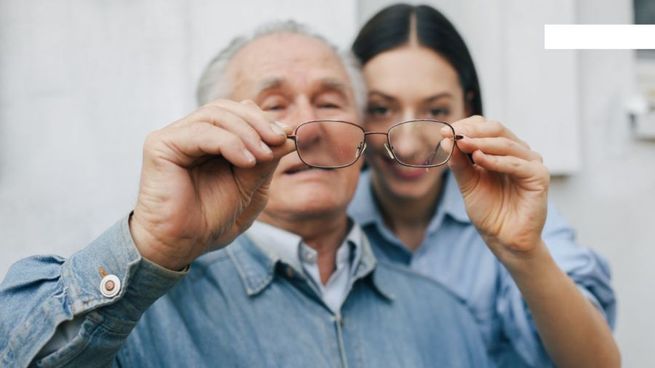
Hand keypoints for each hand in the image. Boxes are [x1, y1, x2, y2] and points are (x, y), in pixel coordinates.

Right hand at [130, 99, 294, 269]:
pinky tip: (247, 161)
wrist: (182, 245)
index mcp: (208, 141)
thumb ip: (265, 161)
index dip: (263, 120)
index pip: (236, 113)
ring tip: (264, 154)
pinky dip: (230, 142)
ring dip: (247, 132)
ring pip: (216, 115)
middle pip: (226, 109)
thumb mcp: (250, 187)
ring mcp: (174, 137)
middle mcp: (189, 134)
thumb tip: (289, 134)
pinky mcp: (161, 145)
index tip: (288, 135)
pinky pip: (202, 132)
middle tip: (280, 140)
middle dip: (258, 122)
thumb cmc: (210, 219)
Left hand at [443, 116, 549, 262]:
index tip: (444, 132)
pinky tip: (479, 159)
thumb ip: (459, 163)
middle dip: (472, 131)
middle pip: (496, 130)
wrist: (503, 239)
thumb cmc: (489, 212)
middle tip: (453, 134)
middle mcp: (517, 153)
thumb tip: (446, 140)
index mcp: (500, 151)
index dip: (466, 126)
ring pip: (506, 144)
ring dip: (482, 143)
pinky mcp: (539, 176)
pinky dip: (497, 160)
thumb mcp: (468, 184)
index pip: (485, 127)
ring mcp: (530, 163)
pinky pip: (517, 163)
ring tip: (462, 144)